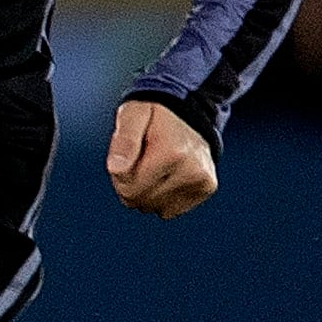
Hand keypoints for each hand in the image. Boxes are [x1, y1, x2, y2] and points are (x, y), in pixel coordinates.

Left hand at [107, 100, 216, 217]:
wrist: (189, 110)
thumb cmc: (154, 114)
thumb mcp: (132, 115)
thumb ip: (123, 141)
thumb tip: (116, 169)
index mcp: (172, 152)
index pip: (129, 189)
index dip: (119, 175)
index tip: (127, 155)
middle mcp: (192, 170)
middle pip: (140, 201)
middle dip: (130, 185)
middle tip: (138, 160)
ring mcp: (201, 181)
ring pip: (155, 209)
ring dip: (146, 192)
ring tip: (153, 167)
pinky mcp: (206, 188)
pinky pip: (170, 211)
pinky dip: (162, 198)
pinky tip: (166, 176)